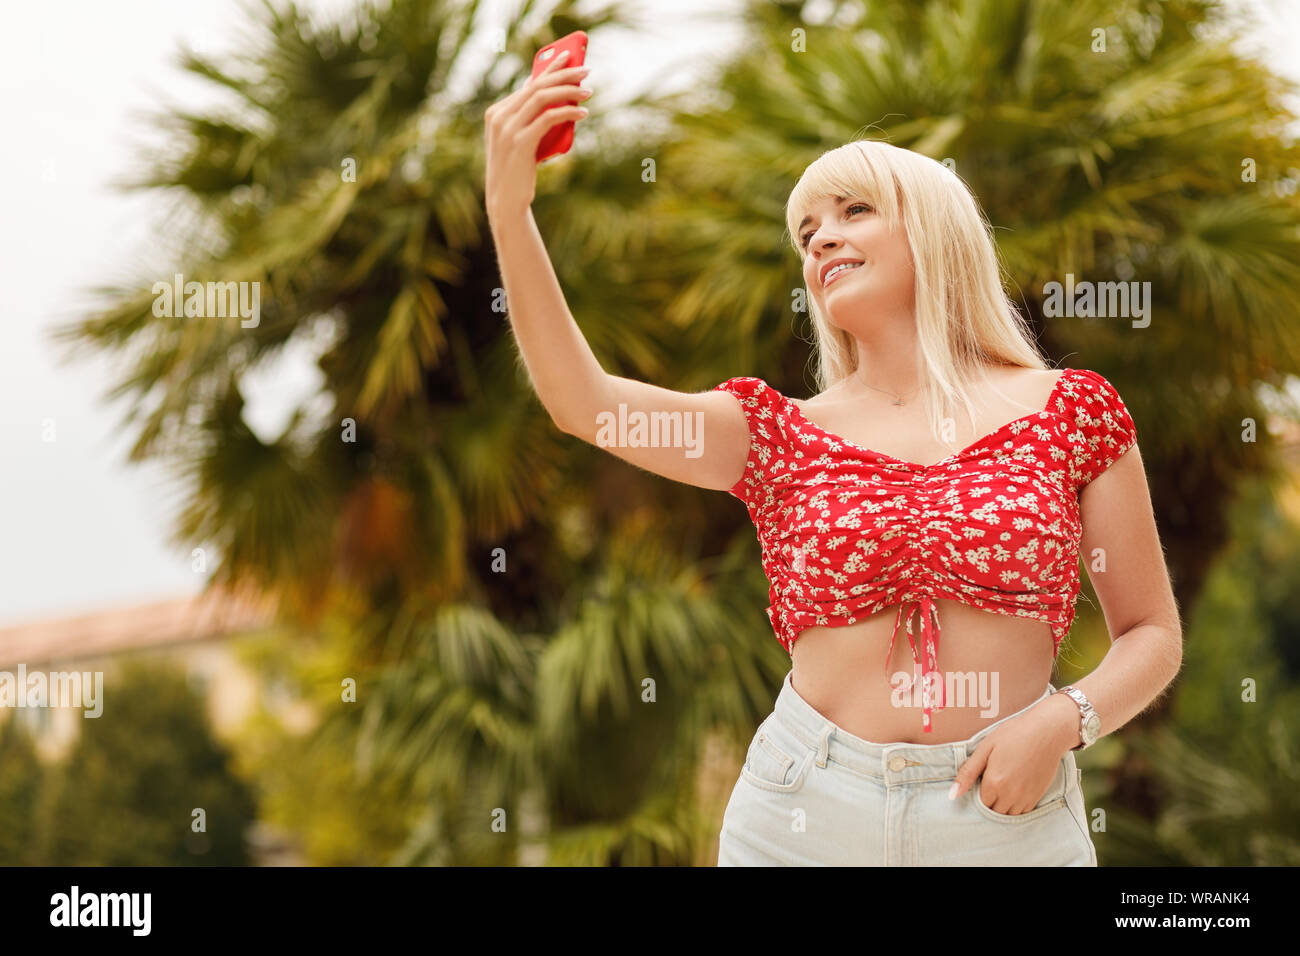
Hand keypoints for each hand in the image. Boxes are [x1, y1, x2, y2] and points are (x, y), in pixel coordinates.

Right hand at [484, 50, 592, 218]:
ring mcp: (507, 129)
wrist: (507, 201)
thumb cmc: (518, 170)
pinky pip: (548, 119)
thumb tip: (548, 94)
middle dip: (564, 74)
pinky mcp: (520, 142)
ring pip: (542, 98)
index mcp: (497, 112)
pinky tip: (582, 113)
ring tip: (588, 92)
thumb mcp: (522, 139)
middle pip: (537, 86)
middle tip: (586, 70)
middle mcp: (499, 117)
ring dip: (569, 91)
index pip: (529, 83)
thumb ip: (530, 118)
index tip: (569, 55)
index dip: (550, 68)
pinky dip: (567, 112)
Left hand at [949, 698, 1074, 814]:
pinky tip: (1014, 788)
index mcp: (994, 782)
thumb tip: (952, 795)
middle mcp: (1010, 795)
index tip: (979, 780)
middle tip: (990, 782)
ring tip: (1002, 785)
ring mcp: (1026, 797)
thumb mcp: (986, 748)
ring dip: (1002, 805)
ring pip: (1008, 814)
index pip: (979, 803)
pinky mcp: (1038, 796)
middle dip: (989, 801)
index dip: (976, 794)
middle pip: (993, 811)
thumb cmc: (1014, 734)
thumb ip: (968, 773)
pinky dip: (1016, 805)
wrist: (1047, 731)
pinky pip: (1023, 811)